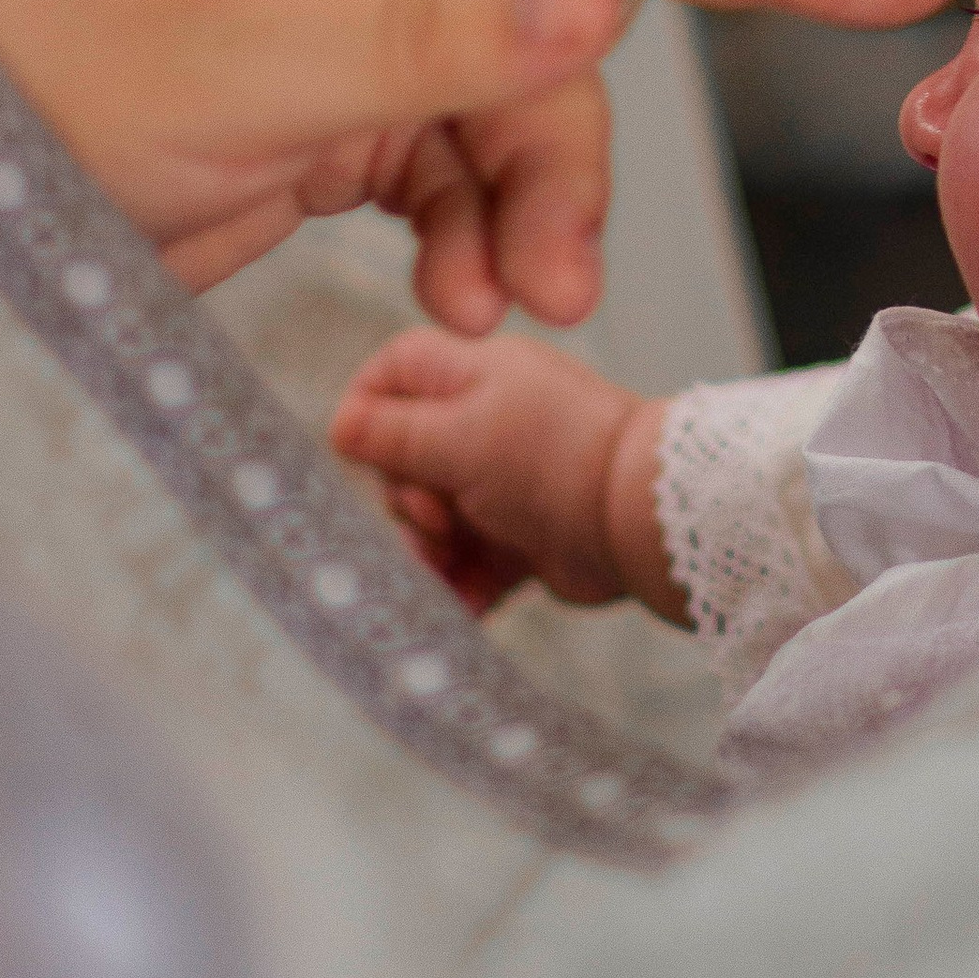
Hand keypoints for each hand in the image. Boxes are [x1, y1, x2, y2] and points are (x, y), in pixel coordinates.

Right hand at [332, 328, 673, 620]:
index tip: (360, 449)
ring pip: (433, 522)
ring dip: (427, 554)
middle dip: (406, 500)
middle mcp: (489, 425)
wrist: (637, 521)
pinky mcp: (523, 540)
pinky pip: (470, 566)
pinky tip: (460, 606)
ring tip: (444, 570)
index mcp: (476, 378)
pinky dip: (460, 587)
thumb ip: (392, 433)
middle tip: (438, 516)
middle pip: (404, 461)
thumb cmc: (555, 460)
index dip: (367, 406)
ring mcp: (505, 485)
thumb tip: (340, 425)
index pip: (396, 371)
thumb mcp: (458, 436)